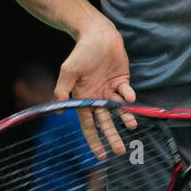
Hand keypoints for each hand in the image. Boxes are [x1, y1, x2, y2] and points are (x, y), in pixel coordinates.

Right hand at [62, 21, 138, 160]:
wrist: (97, 35)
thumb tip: (60, 112)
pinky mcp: (122, 81)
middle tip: (119, 151)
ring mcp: (110, 90)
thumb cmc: (80, 52)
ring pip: (118, 110)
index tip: (100, 155)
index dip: (94, 140)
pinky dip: (129, 97)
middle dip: (112, 136)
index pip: (89, 125)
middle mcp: (97, 97)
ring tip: (131, 127)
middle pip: (105, 122)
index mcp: (83, 99)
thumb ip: (63, 89)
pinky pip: (126, 93)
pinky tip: (130, 99)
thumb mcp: (68, 70)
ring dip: (125, 119)